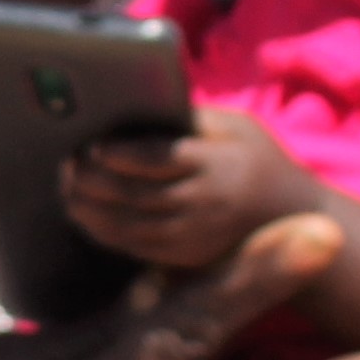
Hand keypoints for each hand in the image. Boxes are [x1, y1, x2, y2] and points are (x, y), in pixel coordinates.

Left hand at [63, 106, 315, 270]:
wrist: (293, 216)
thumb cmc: (255, 158)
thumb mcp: (236, 127)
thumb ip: (191, 119)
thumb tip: (138, 103)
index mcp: (217, 164)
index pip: (160, 158)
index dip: (121, 154)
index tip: (92, 146)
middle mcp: (205, 203)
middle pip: (136, 193)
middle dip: (94, 180)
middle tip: (65, 164)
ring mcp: (195, 235)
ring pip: (129, 224)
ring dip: (90, 207)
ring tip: (65, 188)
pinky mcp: (185, 256)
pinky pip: (135, 246)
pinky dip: (103, 230)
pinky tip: (83, 212)